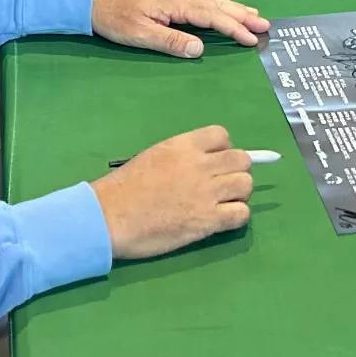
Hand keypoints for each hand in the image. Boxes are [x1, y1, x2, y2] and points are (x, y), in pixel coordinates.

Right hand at [88, 125, 255, 259]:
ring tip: (223, 203)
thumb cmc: (123, 189)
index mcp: (184, 146)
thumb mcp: (153, 156)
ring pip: (246, 185)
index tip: (213, 163)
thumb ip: (181, 156)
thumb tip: (201, 164)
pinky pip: (242, 214)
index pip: (222, 136)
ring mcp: (207, 192)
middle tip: (221, 186)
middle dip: (235, 171)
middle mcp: (201, 165)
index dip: (222, 149)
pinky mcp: (209, 220)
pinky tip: (222, 221)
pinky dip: (236, 216)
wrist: (108, 217)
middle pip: (242, 160)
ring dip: (238, 194)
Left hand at [91, 0, 267, 57]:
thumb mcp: (140, 34)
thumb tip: (200, 49)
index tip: (252, 39)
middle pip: (218, 6)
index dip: (233, 28)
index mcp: (176, 5)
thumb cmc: (116, 19)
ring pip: (212, 2)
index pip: (212, 17)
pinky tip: (224, 8)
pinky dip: (220, 5)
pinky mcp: (171, 0)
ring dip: (234, 9)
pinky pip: (204, 1)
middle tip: (265, 25)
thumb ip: (171, 41)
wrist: (94, 1)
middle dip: (242, 16)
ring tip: (254, 15)